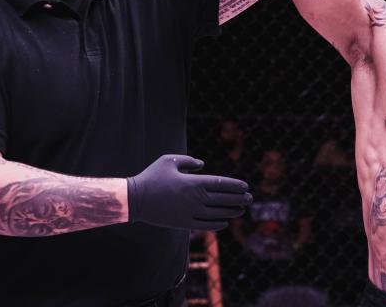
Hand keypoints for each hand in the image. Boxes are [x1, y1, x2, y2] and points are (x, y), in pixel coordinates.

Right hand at [127, 155, 250, 230]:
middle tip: (250, 198)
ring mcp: (190, 213)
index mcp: (193, 183)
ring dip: (231, 212)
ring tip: (241, 210)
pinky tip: (225, 222)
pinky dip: (217, 224)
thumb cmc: (152, 177)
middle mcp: (195, 199)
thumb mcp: (169, 160)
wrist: (135, 200)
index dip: (235, 185)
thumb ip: (188, 161)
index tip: (245, 186)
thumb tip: (202, 165)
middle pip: (223, 199)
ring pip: (217, 213)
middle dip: (239, 198)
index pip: (221, 184)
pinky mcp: (183, 224)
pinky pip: (205, 225)